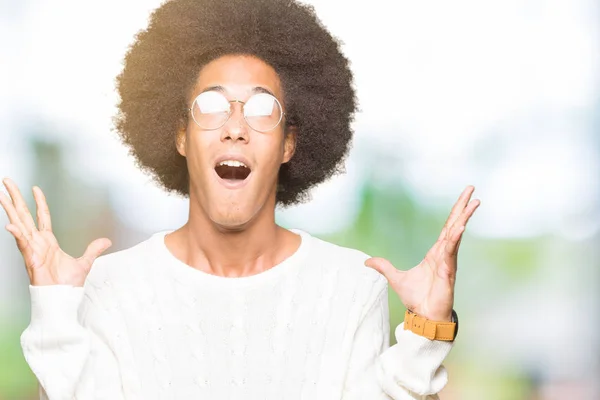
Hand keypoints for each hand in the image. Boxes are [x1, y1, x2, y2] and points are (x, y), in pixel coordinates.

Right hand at [0, 178, 111, 286]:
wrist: (61, 298)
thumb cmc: (66, 284)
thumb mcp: (84, 262)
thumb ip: (93, 250)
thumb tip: (106, 241)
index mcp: (48, 241)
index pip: (42, 216)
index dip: (39, 202)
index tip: (35, 188)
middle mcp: (37, 242)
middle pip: (24, 215)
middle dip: (15, 198)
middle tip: (6, 182)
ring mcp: (32, 249)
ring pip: (19, 225)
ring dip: (10, 210)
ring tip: (1, 195)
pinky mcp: (31, 259)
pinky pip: (23, 245)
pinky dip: (17, 235)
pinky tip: (10, 225)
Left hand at [365, 185, 479, 321]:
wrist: (424, 316)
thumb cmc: (417, 299)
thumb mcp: (395, 278)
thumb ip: (383, 267)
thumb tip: (367, 262)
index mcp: (436, 252)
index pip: (447, 227)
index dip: (455, 212)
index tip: (464, 197)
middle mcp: (444, 254)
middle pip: (455, 224)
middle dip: (463, 207)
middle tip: (472, 189)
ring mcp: (448, 261)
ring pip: (457, 235)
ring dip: (464, 218)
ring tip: (473, 203)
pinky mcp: (448, 272)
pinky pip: (451, 252)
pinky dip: (455, 239)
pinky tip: (460, 227)